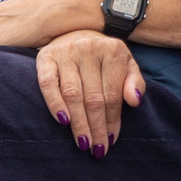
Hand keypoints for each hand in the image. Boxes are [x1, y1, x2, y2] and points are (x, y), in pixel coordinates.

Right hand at [34, 30, 144, 154]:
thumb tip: (135, 101)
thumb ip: (134, 81)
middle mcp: (88, 48)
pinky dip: (54, 104)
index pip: (113, 94)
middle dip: (96, 127)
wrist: (76, 31)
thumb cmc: (103, 57)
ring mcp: (66, 52)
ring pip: (73, 94)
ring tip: (83, 142)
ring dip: (78, 122)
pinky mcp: (46, 57)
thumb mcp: (126, 64)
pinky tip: (63, 122)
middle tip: (96, 149)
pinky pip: (48, 84)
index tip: (110, 140)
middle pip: (93, 97)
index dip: (113, 120)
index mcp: (112, 50)